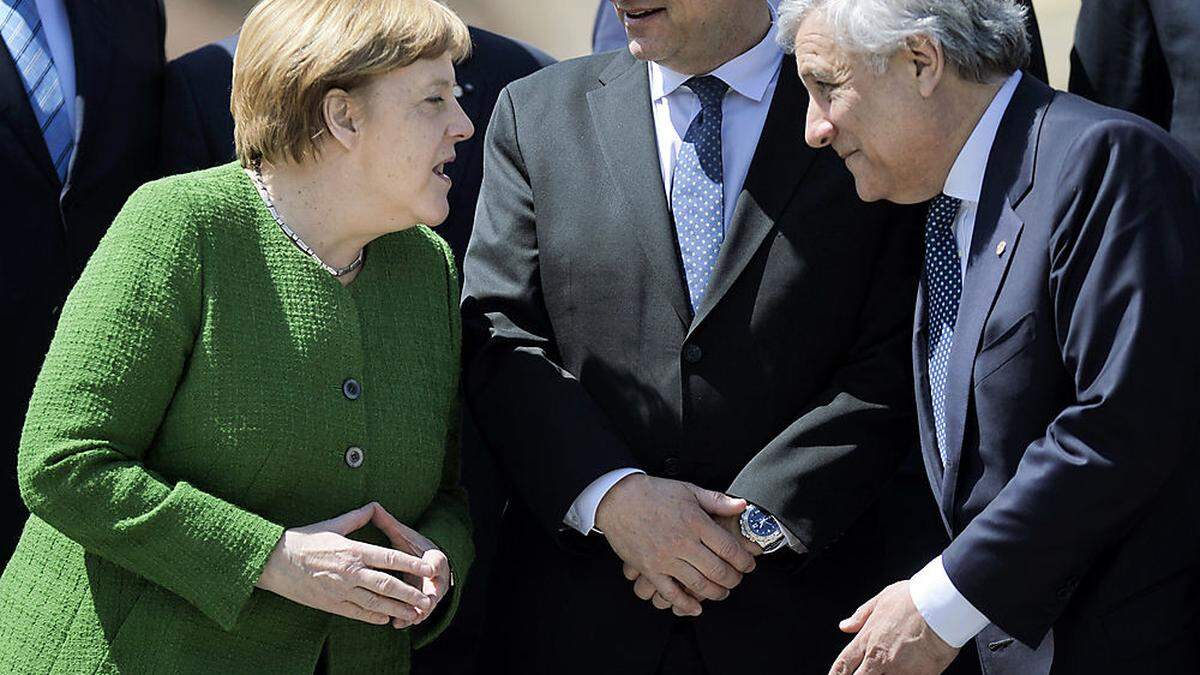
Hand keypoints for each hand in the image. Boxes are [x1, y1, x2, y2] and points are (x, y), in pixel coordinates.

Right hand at [256, 502, 435, 626]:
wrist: (273, 562)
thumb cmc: (303, 540)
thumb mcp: (332, 525)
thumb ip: (357, 518)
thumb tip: (373, 506)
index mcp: (353, 550)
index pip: (390, 558)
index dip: (412, 564)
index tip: (429, 568)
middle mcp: (350, 572)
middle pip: (388, 585)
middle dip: (410, 593)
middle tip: (427, 599)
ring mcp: (340, 590)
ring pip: (375, 603)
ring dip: (397, 609)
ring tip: (414, 613)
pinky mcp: (330, 603)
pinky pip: (357, 612)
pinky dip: (373, 616)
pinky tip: (386, 618)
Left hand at [368, 506, 452, 628]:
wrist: (425, 563)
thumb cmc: (411, 547)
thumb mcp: (402, 534)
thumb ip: (389, 523)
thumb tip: (374, 506)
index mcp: (433, 556)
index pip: (437, 560)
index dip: (434, 565)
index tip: (430, 569)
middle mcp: (436, 576)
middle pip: (436, 587)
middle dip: (429, 595)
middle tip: (423, 601)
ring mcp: (431, 591)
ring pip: (427, 604)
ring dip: (417, 612)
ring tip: (404, 619)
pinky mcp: (424, 603)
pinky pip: (418, 613)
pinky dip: (409, 619)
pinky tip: (396, 624)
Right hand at [596, 474, 755, 615]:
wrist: (618, 499)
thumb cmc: (653, 493)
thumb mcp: (688, 490)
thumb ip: (717, 500)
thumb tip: (743, 506)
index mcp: (695, 522)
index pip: (729, 549)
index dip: (744, 561)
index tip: (749, 565)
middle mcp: (683, 542)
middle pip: (718, 570)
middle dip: (733, 579)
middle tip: (737, 579)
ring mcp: (665, 558)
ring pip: (698, 585)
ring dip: (715, 593)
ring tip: (722, 592)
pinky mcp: (650, 569)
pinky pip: (670, 593)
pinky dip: (685, 604)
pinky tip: (696, 607)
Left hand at [829, 581, 958, 674]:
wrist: (942, 604)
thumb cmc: (913, 598)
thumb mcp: (881, 600)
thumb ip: (861, 616)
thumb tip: (845, 625)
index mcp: (867, 639)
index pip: (843, 664)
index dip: (836, 674)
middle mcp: (880, 658)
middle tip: (861, 674)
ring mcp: (900, 670)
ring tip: (889, 670)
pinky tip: (908, 671)